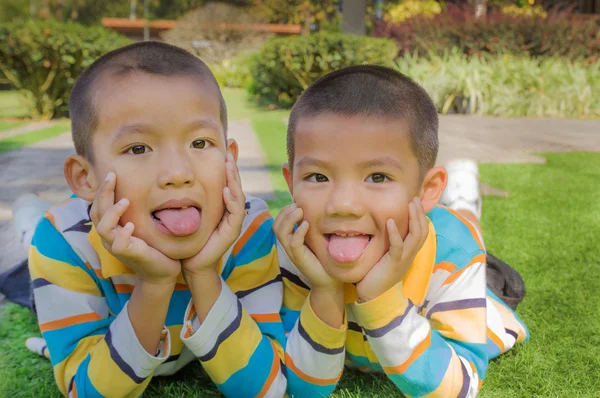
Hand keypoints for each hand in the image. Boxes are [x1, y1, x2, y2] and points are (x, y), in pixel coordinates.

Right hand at [90, 172, 180, 285]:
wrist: (162, 273)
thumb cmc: (154, 248)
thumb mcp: (143, 226)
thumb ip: (138, 212)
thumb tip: (144, 189)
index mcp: (112, 229)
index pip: (99, 207)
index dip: (102, 190)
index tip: (112, 174)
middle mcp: (110, 237)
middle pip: (97, 212)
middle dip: (103, 193)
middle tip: (112, 177)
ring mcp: (117, 247)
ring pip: (103, 228)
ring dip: (113, 212)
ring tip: (125, 201)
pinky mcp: (128, 255)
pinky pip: (118, 244)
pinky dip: (123, 234)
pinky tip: (131, 225)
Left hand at [181, 153, 245, 274]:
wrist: (191, 263)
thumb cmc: (188, 238)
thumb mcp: (188, 212)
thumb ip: (189, 197)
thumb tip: (180, 177)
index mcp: (223, 205)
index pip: (228, 181)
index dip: (227, 165)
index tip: (225, 148)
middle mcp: (231, 211)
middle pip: (236, 184)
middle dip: (233, 167)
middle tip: (230, 150)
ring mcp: (233, 222)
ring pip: (238, 195)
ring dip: (234, 179)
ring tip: (229, 165)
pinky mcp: (231, 232)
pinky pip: (236, 213)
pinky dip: (232, 200)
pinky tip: (226, 189)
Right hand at [274, 204, 342, 291]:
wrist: (329, 281)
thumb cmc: (324, 258)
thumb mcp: (316, 239)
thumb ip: (312, 227)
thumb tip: (314, 209)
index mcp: (290, 240)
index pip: (278, 223)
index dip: (284, 211)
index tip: (297, 204)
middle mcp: (288, 246)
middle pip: (276, 226)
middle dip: (285, 212)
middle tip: (298, 206)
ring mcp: (293, 253)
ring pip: (281, 233)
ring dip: (289, 219)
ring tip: (300, 212)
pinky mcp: (300, 258)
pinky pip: (293, 242)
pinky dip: (298, 231)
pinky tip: (306, 224)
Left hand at [356, 198, 428, 301]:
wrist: (372, 295)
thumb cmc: (375, 274)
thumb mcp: (385, 255)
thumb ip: (389, 243)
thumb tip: (385, 225)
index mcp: (409, 253)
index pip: (421, 232)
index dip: (420, 217)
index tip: (415, 202)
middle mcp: (410, 255)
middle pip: (422, 231)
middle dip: (420, 213)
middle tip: (415, 198)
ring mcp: (404, 260)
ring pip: (415, 237)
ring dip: (414, 219)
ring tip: (410, 204)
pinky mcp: (393, 264)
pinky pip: (398, 247)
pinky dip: (395, 233)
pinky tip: (391, 221)